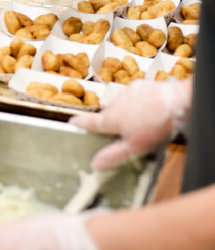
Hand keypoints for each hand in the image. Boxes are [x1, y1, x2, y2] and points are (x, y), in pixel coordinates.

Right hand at [70, 79, 190, 169]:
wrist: (177, 102)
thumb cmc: (156, 127)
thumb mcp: (135, 147)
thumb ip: (114, 155)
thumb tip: (95, 164)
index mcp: (111, 119)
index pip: (90, 122)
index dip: (80, 123)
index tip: (71, 122)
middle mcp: (115, 102)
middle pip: (108, 115)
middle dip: (112, 123)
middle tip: (125, 134)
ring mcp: (126, 92)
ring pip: (120, 105)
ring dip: (125, 112)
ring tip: (140, 122)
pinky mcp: (138, 85)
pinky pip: (131, 96)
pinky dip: (135, 103)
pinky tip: (147, 110)